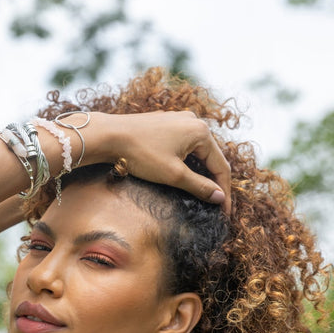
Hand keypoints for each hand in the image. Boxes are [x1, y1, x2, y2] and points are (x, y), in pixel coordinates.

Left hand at [90, 111, 231, 213]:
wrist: (109, 135)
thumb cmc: (141, 154)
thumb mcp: (174, 175)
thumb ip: (199, 186)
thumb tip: (219, 197)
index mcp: (201, 131)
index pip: (221, 167)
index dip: (224, 192)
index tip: (224, 212)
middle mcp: (194, 121)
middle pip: (212, 158)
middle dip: (214, 182)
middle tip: (216, 205)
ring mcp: (180, 120)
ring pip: (198, 152)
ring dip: (201, 173)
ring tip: (202, 194)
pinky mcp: (167, 124)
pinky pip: (186, 146)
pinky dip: (189, 163)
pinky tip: (185, 176)